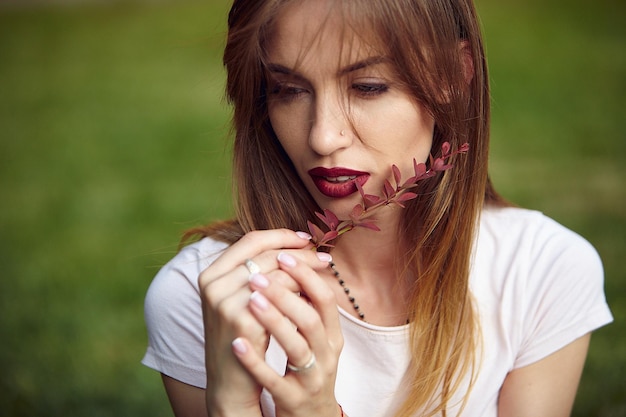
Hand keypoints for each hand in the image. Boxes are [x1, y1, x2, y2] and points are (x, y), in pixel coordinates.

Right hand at [198, 229, 331, 415]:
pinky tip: (315, 296)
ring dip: (304, 273)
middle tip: (325, 258)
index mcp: (211, 273)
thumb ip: (259, 272)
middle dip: (300, 255)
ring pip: (276, 273)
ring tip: (324, 275)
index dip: (282, 236)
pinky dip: (301, 293)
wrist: (231, 383)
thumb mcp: (244, 299)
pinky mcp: (241, 320)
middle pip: (266, 254)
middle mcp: (213, 284)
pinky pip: (281, 296)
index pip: (250, 240)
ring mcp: (224, 301)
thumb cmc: (243, 337)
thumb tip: (299, 245)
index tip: (307, 240)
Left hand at [232, 251, 343, 416]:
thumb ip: (308, 305)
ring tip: (250, 300)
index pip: (325, 299)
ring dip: (274, 321)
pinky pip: (274, 380)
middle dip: (285, 293)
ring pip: (297, 347)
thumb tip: (293, 260)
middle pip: (311, 319)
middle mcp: (326, 355)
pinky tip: (237, 344)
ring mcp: (311, 379)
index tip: (283, 255)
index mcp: (332, 336)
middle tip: (258, 274)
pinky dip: (255, 361)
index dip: (306, 274)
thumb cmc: (307, 369)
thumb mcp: (315, 338)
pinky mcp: (293, 399)